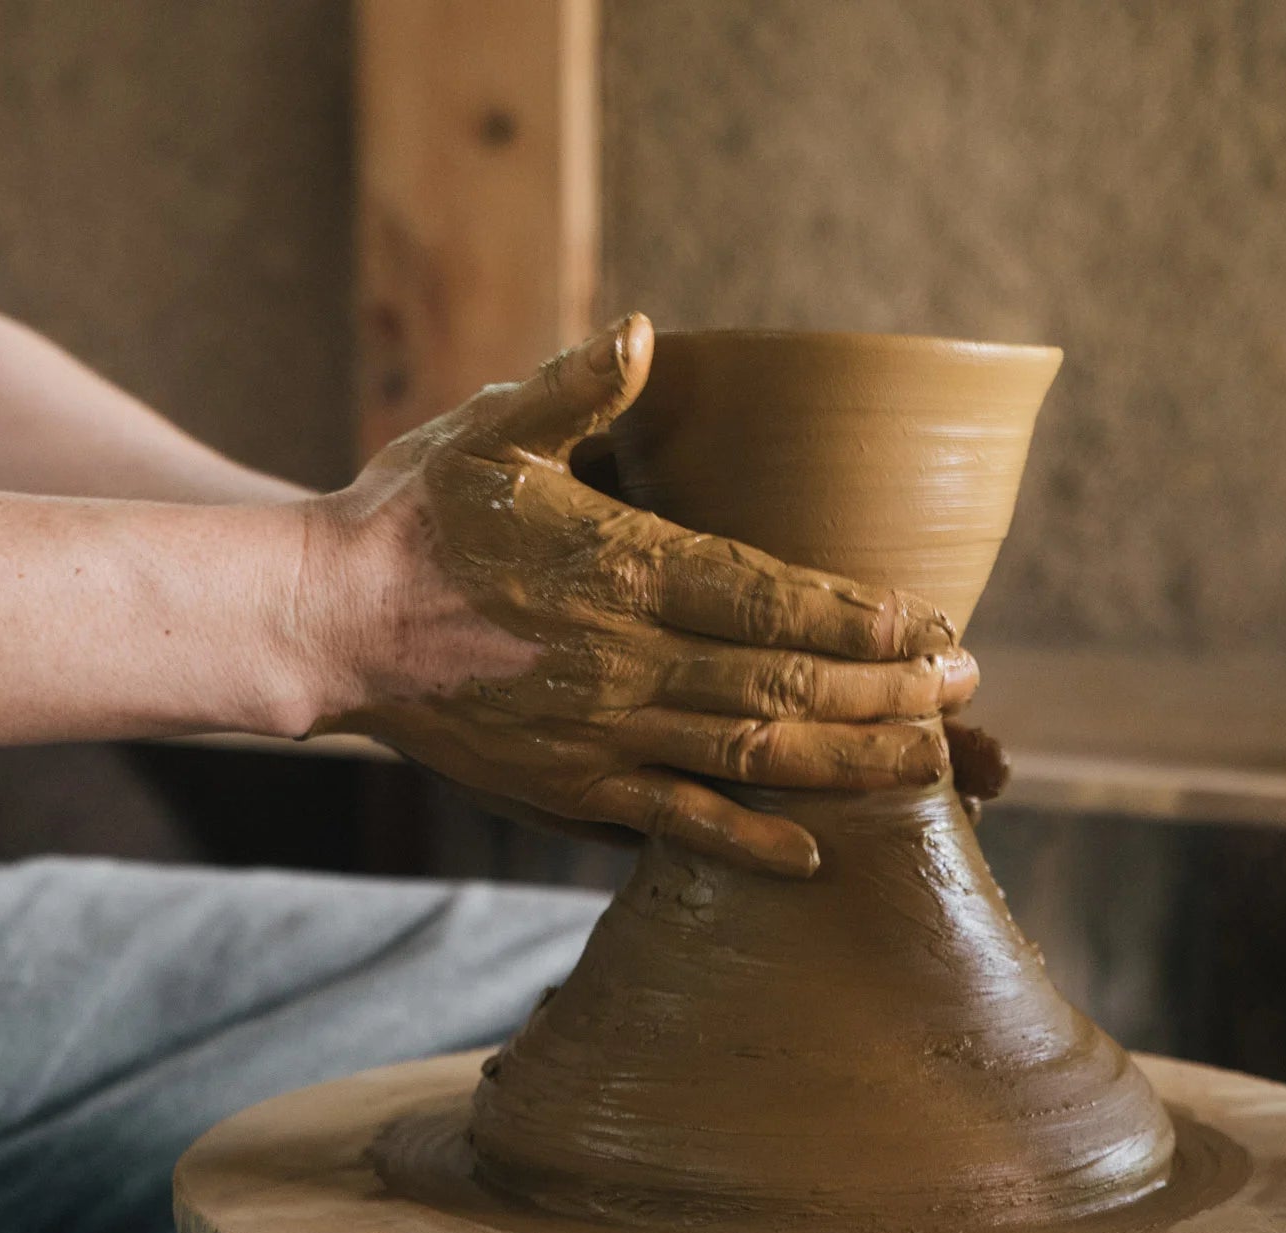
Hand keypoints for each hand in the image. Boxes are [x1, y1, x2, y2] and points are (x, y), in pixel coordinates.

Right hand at [301, 313, 976, 876]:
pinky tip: (815, 852)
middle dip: (887, 689)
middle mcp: (626, 659)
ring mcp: (602, 734)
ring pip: (751, 758)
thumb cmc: (410, 517)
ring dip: (850, 760)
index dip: (858, 615)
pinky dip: (748, 843)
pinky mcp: (573, 789)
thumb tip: (642, 329)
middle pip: (785, 684)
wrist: (322, 624)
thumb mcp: (489, 431)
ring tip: (931, 759)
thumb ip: (574, 386)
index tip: (930, 620)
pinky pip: (676, 825)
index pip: (769, 595)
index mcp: (621, 566)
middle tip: (963, 684)